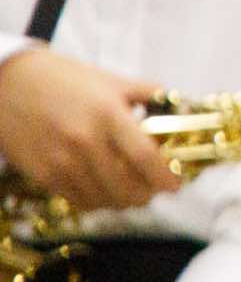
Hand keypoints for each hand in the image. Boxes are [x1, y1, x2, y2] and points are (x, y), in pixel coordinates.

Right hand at [0, 47, 177, 209]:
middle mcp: (85, 142)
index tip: (176, 184)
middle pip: (127, 187)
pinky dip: (97, 201)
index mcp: (108, 115)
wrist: (10, 84)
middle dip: (147, 194)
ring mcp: (62, 162)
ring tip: (131, 190)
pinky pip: (78, 201)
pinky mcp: (43, 175)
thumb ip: (150, 95)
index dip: (165, 177)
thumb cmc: (66, 80)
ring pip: (104, 200)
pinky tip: (104, 190)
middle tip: (154, 188)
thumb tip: (182, 109)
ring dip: (123, 201)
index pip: (145, 157)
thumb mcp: (113, 81)